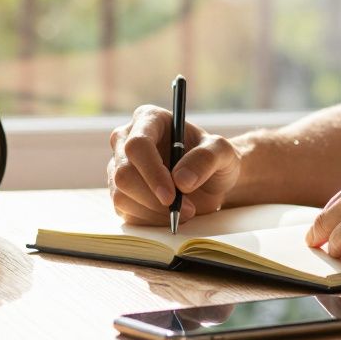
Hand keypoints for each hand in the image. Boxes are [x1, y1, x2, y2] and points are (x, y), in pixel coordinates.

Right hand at [108, 105, 240, 224]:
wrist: (209, 181)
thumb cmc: (213, 159)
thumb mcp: (222, 152)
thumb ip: (206, 158)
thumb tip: (181, 180)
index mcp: (148, 119)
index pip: (138, 144)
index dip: (152, 172)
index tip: (171, 195)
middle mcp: (126, 140)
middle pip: (124, 173)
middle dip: (154, 198)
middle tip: (186, 209)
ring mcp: (118, 168)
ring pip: (122, 196)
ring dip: (155, 212)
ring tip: (185, 210)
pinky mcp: (119, 193)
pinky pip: (126, 212)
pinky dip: (151, 220)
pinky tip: (171, 214)